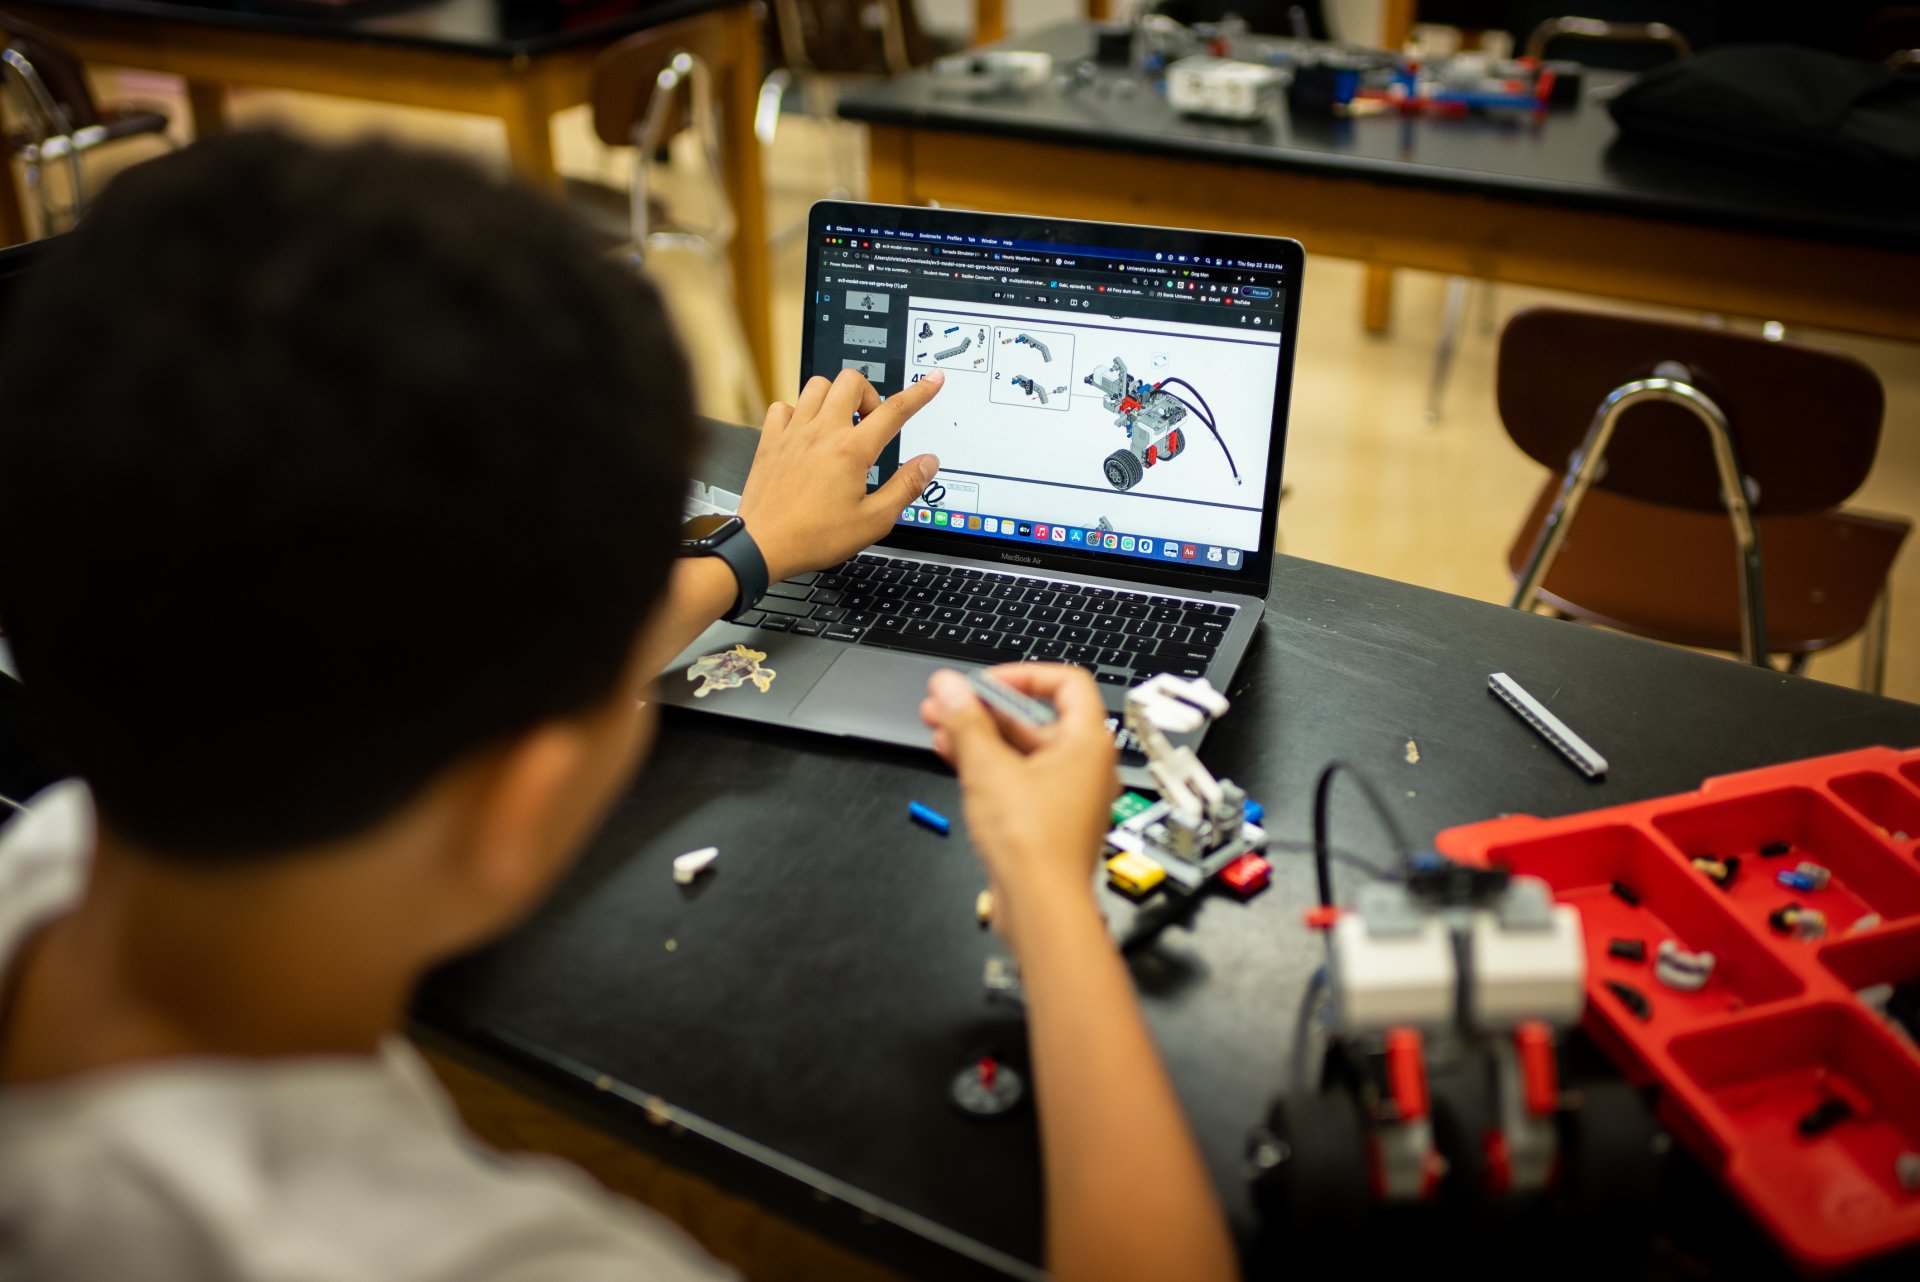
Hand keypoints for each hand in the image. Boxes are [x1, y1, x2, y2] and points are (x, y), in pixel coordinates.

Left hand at [736, 369, 942, 582]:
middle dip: (869, 394)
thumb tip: (927, 463)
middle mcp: (822, 433)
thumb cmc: (814, 537)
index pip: (895, 411)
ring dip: (835, 397)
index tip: (932, 381)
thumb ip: (905, 487)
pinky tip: (805, 432)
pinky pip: (783, 406)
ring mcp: (793, 433)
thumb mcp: (873, 521)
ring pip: (818, 385)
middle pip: (852, 381)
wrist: (762, 546)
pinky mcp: (770, 441)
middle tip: (871, 422)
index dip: (920, 392)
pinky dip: (797, 412)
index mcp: (851, 451)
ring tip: (841, 423)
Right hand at [920, 664, 1117, 954]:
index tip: (985, 682)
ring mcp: (1066, 793)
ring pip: (1020, 750)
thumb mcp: (988, 768)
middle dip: (984, 708)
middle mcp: (1084, 765)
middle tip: (947, 702)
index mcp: (1088, 742)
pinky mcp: (1046, 818)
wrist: (1039, 905)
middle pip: (1035, 718)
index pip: (1066, 683)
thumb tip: (950, 687)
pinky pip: (1016, 777)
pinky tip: (950, 755)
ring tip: (938, 724)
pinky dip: (986, 764)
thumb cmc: (1034, 844)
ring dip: (978, 735)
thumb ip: (966, 722)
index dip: (1024, 674)